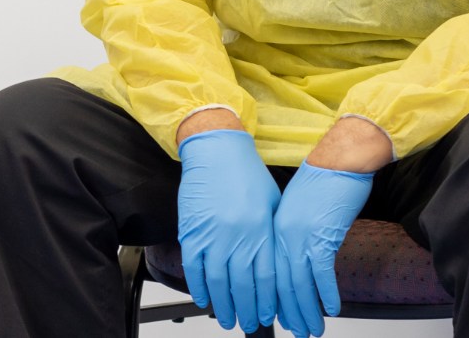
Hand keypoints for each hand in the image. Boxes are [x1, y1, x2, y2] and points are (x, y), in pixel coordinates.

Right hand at [177, 129, 280, 332]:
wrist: (216, 149)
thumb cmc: (246, 172)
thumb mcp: (272, 203)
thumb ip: (273, 234)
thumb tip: (276, 263)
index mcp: (261, 230)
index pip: (266, 278)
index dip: (266, 301)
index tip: (266, 314)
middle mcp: (238, 235)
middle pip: (242, 286)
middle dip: (246, 311)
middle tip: (247, 324)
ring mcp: (213, 234)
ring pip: (217, 282)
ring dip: (222, 305)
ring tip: (226, 319)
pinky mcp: (192, 230)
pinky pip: (193, 267)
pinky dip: (198, 287)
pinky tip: (203, 299)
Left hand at [273, 162, 373, 337]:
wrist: (340, 160)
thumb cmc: (323, 178)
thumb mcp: (296, 207)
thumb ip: (290, 232)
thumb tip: (294, 255)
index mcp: (274, 227)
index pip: (268, 271)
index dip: (273, 297)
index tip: (277, 314)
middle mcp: (283, 235)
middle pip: (280, 283)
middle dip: (288, 311)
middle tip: (294, 329)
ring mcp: (301, 237)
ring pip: (299, 284)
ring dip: (306, 310)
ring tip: (311, 328)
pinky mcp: (322, 236)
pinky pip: (322, 274)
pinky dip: (326, 294)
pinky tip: (331, 309)